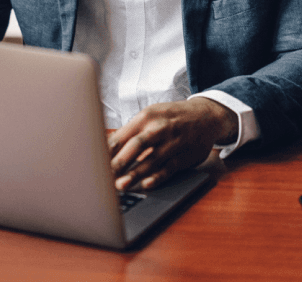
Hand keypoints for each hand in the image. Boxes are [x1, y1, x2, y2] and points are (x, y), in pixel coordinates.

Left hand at [108, 98, 237, 190]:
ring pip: (152, 160)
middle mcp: (159, 128)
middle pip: (136, 145)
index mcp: (146, 116)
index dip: (108, 150)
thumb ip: (131, 131)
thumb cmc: (171, 117)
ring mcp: (172, 143)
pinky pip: (169, 168)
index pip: (123, 134)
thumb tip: (107, 147)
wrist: (205, 116)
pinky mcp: (184, 156)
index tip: (95, 161)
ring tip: (120, 185)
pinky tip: (147, 184)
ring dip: (135, 174)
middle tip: (103, 175)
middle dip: (119, 161)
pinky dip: (158, 177)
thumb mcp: (151, 115)